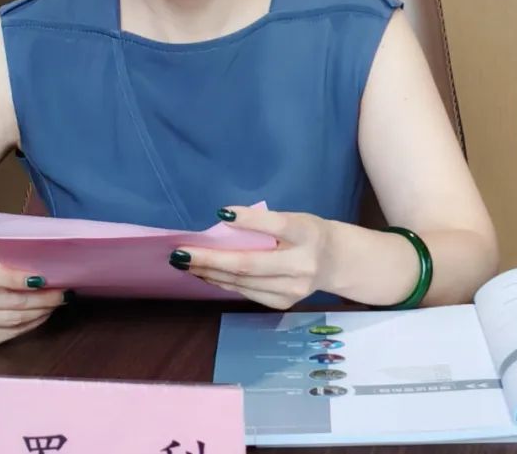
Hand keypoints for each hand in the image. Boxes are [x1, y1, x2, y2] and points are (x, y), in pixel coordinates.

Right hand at [0, 251, 68, 345]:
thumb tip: (50, 269)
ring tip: (56, 303)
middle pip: (7, 302)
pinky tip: (43, 314)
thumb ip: (12, 262)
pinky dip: (32, 324)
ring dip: (40, 312)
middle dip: (40, 299)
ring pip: (12, 320)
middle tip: (62, 293)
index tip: (43, 279)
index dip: (17, 279)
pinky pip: (11, 333)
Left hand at [172, 206, 335, 308]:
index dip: (249, 221)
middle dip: (210, 259)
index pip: (277, 225)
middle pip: (250, 263)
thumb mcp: (293, 219)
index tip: (221, 214)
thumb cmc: (306, 233)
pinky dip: (222, 282)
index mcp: (306, 234)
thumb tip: (221, 226)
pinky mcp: (283, 303)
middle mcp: (302, 265)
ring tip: (185, 263)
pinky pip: (246, 292)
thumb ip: (265, 224)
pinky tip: (205, 274)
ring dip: (209, 273)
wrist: (335, 262)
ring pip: (243, 282)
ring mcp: (293, 289)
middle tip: (181, 253)